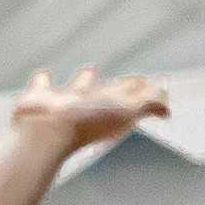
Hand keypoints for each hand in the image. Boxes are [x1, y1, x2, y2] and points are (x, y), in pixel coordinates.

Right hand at [12, 67, 169, 150]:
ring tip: (88, 72)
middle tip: (124, 82)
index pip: (131, 95)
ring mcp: (63, 104)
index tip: (148, 84)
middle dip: (115, 88)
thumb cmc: (86, 122)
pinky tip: (43, 77)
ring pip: (77, 89)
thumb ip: (148, 105)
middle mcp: (88, 107)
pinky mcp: (38, 100)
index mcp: (110, 108)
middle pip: (107, 95)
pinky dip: (42, 81)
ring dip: (83, 80)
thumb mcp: (127, 109)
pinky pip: (42, 85)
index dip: (141, 89)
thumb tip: (167, 112)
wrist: (45, 132)